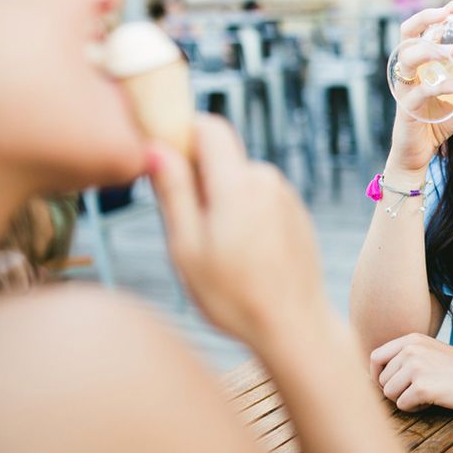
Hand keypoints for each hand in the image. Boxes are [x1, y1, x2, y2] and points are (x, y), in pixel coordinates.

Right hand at [149, 115, 328, 345]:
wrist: (295, 326)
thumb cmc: (233, 295)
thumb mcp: (187, 246)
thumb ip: (173, 191)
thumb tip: (155, 147)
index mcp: (238, 182)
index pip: (209, 126)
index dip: (182, 136)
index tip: (165, 167)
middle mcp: (267, 179)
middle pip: (222, 157)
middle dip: (199, 180)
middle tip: (189, 230)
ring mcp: (286, 196)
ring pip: (240, 180)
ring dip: (222, 202)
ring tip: (220, 252)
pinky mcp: (297, 213)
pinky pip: (260, 200)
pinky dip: (245, 215)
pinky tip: (245, 257)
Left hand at [370, 333, 452, 411]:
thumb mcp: (431, 352)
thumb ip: (405, 357)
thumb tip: (372, 377)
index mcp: (411, 339)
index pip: (374, 357)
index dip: (377, 376)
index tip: (391, 386)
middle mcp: (410, 349)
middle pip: (380, 380)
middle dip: (395, 391)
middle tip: (419, 391)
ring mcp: (416, 366)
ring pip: (389, 394)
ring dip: (405, 401)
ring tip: (427, 395)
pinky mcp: (423, 386)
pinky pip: (402, 406)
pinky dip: (415, 409)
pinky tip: (433, 401)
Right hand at [387, 0, 452, 174]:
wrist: (418, 153)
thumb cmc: (437, 121)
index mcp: (421, 61)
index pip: (426, 26)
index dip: (443, 10)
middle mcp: (409, 69)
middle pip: (407, 32)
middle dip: (428, 18)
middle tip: (449, 14)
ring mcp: (405, 86)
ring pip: (409, 58)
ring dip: (431, 50)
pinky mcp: (406, 107)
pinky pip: (422, 91)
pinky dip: (443, 86)